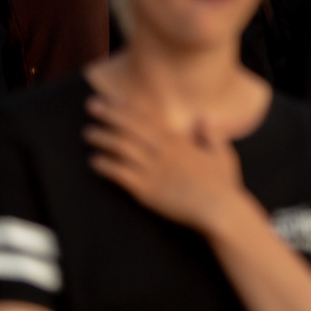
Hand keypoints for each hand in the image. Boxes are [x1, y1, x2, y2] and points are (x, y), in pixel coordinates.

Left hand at [84, 83, 249, 234]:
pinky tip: (94, 161)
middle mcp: (162, 150)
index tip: (113, 99)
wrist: (220, 210)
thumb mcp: (222, 154)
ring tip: (88, 132)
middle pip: (129, 127)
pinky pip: (120, 174)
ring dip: (102, 137)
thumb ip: (211, 134)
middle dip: (109, 114)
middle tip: (91, 105)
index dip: (128, 107)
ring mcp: (153, 170)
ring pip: (121, 147)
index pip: (147, 117)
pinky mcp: (146, 190)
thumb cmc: (223, 185)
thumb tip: (205, 118)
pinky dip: (105, 166)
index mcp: (177, 141)